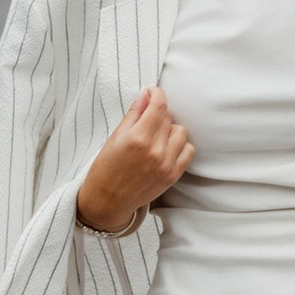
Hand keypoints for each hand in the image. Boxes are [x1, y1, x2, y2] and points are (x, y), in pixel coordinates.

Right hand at [76, 87, 192, 235]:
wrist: (107, 201)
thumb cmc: (106, 168)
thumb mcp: (114, 137)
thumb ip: (133, 114)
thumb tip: (147, 95)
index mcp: (137, 138)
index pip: (159, 106)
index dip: (157, 94)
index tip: (152, 92)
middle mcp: (155, 151)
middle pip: (168, 118)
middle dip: (158, 113)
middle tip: (145, 121)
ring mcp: (166, 164)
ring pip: (181, 132)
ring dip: (170, 130)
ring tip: (156, 137)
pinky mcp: (173, 175)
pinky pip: (189, 151)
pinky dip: (180, 146)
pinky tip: (167, 148)